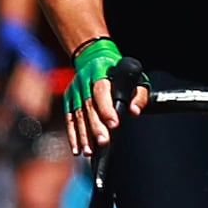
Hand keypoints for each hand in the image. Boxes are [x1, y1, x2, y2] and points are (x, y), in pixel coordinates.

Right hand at [64, 36, 143, 156]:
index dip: (106, 108)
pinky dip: (72, 135)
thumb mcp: (134, 76)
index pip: (102, 91)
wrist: (92, 56)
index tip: (114, 124)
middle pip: (89, 106)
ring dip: (83, 134)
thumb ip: (138, 94)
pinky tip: (77, 148)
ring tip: (89, 151)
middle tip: (103, 141)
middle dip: (95, 126)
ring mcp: (74, 90)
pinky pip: (69, 119)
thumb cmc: (117, 70)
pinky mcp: (68, 99)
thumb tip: (135, 111)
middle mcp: (85, 81)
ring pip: (77, 115)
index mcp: (101, 72)